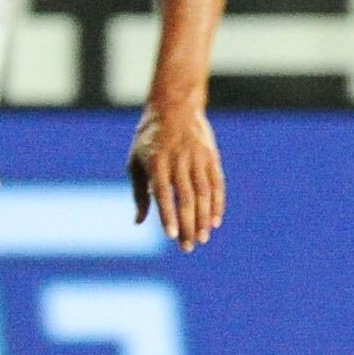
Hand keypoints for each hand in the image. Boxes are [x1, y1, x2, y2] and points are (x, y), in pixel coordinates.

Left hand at [128, 99, 225, 251]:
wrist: (175, 108)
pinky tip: (215, 221)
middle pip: (185, 198)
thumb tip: (139, 222)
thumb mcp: (136, 162)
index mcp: (156, 163)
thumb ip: (139, 193)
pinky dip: (217, 204)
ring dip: (203, 219)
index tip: (171, 235)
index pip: (162, 194)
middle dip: (187, 225)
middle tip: (188, 246)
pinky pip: (217, 184)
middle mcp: (178, 161)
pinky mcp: (211, 157)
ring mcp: (197, 158)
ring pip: (203, 194)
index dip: (168, 215)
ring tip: (202, 238)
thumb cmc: (149, 139)